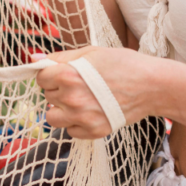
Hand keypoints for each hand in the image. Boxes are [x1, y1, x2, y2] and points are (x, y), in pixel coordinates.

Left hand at [36, 46, 162, 138]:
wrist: (153, 86)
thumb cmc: (123, 64)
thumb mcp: (90, 52)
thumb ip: (59, 58)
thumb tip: (33, 59)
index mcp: (67, 75)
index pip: (41, 78)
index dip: (51, 74)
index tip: (63, 74)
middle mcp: (71, 98)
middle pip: (47, 96)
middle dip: (58, 90)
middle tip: (80, 85)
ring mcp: (82, 118)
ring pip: (52, 118)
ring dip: (61, 110)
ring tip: (79, 101)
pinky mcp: (93, 132)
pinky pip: (69, 132)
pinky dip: (75, 124)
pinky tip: (90, 112)